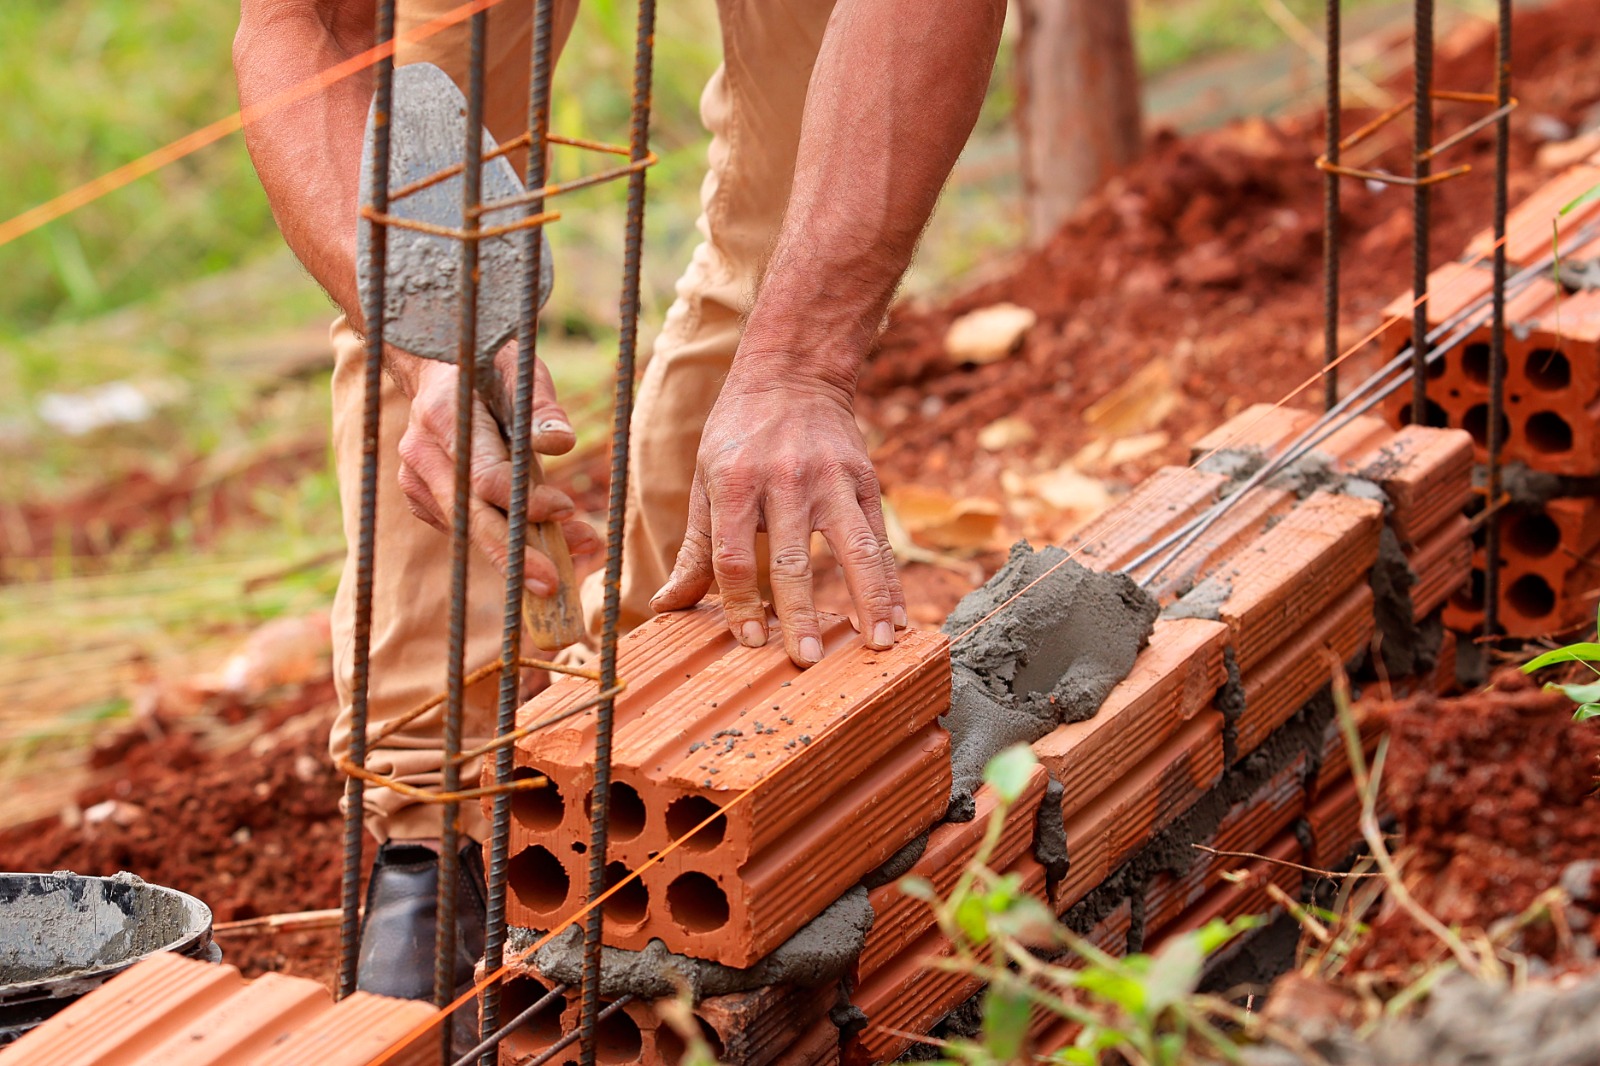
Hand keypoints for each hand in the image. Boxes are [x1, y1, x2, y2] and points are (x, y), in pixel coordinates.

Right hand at [393, 346, 601, 593]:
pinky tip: (542, 548)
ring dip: (516, 554)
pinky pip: (463, 528)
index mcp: (444, 416)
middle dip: (513, 554)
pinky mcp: (422, 497)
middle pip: (468, 516)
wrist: (440, 365)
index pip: (483, 476)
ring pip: (466, 530)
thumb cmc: (491, 366)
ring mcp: (415, 479)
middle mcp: (421, 452)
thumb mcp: (522, 370)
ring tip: (565, 567)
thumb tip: (561, 444)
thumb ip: (541, 407)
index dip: (525, 501)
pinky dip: (501, 543)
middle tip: (553, 583)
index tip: (567, 510)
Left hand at [651, 376, 906, 666]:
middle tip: (806, 661)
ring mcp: (831, 480)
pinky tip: (896, 617)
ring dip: (868, 600)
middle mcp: (785, 481)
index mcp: (735, 483)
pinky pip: (880, 538)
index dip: (741, 603)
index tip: (752, 641)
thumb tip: (666, 605)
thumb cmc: (738, 435)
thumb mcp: (705, 481)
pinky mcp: (865, 480)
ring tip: (876, 645)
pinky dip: (890, 580)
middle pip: (792, 560)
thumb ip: (694, 548)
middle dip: (799, 615)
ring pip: (855, 549)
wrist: (792, 373)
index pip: (735, 557)